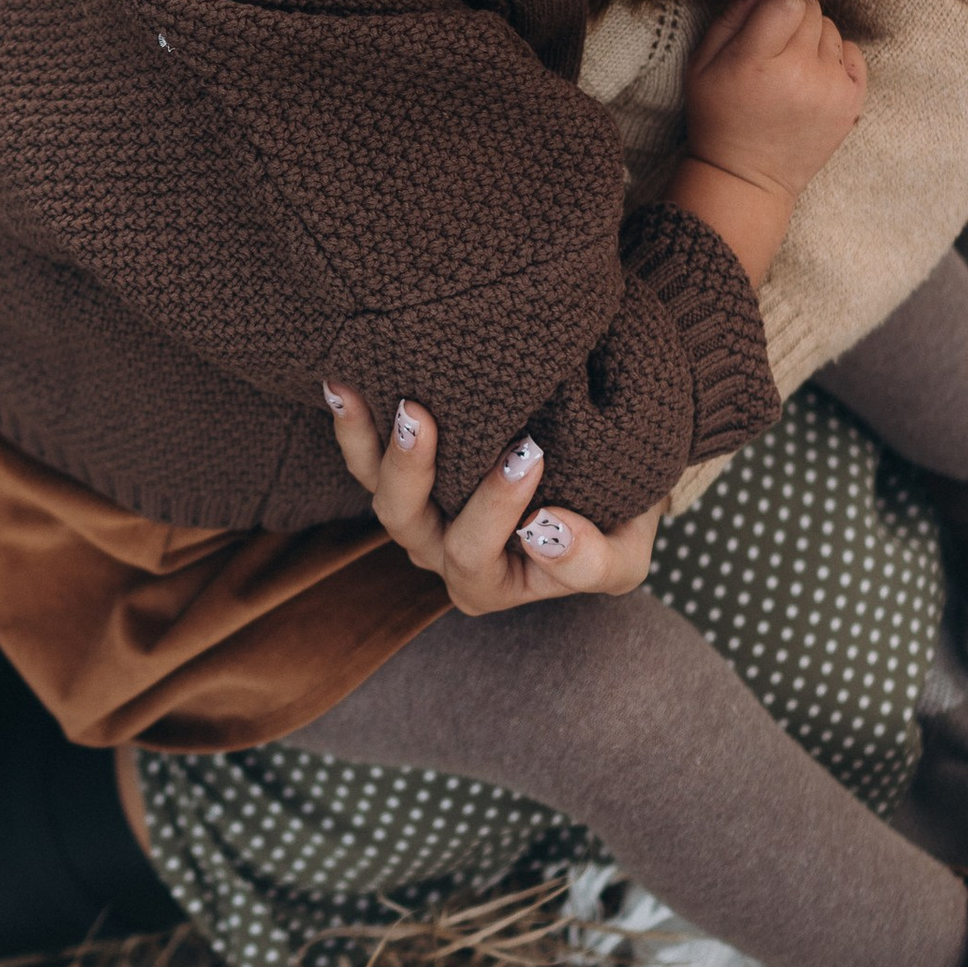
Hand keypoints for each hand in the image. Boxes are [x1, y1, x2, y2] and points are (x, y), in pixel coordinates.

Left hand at [321, 387, 658, 613]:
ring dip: (376, 445)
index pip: (476, 555)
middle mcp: (441, 552)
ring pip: (381, 489)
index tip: (533, 454)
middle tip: (423, 415)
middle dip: (413, 470)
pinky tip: (343, 384)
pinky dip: (354, 425)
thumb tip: (546, 533)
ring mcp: (418, 513)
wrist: (605, 472)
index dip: (496, 509)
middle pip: (409, 523)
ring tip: (385, 397)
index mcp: (488, 582)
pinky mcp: (403, 472)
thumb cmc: (614, 519)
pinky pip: (365, 457)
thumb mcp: (624, 554)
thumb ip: (594, 561)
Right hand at [682, 0, 864, 200]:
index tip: (766, 15)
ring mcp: (830, 89)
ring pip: (831, 29)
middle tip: (775, 44)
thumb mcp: (702, 66)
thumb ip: (730, 18)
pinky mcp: (852, 102)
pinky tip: (813, 77)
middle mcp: (799, 72)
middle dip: (793, 17)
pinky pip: (853, 52)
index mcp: (757, 62)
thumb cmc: (719, 118)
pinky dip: (835, 57)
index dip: (777, 0)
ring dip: (813, 39)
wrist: (748, 177)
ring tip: (791, 67)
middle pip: (812, 8)